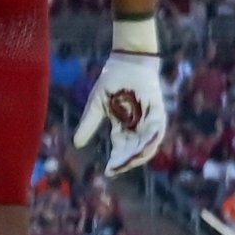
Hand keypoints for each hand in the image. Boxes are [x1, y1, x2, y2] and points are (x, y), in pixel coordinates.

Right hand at [72, 20, 168, 177]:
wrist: (126, 62)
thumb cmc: (112, 81)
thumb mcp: (96, 106)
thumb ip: (89, 124)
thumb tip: (76, 144)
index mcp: (123, 126)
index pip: (121, 148)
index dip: (116, 160)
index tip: (108, 172)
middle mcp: (138, 126)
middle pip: (134, 150)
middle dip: (125, 161)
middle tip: (116, 169)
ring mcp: (149, 120)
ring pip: (147, 144)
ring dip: (138, 155)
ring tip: (127, 163)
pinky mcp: (158, 112)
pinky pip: (157, 130)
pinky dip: (150, 141)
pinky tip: (141, 149)